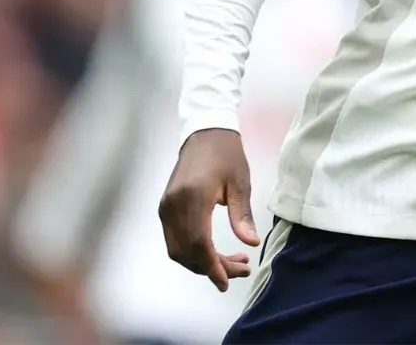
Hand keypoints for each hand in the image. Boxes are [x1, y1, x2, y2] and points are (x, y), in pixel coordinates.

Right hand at [159, 128, 259, 291]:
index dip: (212, 267)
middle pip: (187, 251)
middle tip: (240, 271)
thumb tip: (251, 243)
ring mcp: (165, 207)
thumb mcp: (240, 183)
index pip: (198, 243)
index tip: (227, 281)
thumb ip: (242, 214)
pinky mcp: (165, 208)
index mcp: (193, 197)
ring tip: (232, 263)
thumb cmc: (226, 155)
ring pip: (178, 250)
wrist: (204, 133)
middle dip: (212, 268)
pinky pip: (174, 240)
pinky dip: (192, 252)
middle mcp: (173, 205)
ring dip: (202, 263)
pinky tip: (215, 253)